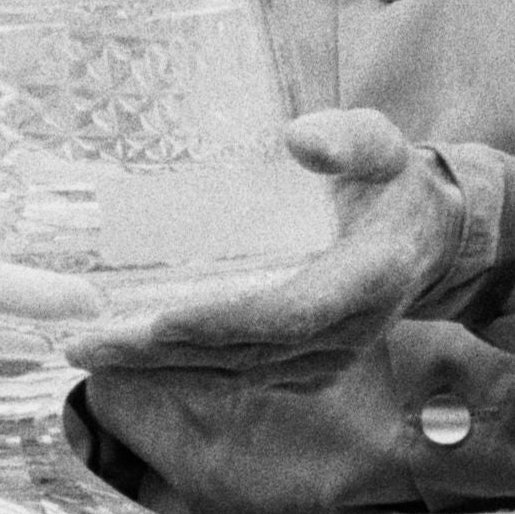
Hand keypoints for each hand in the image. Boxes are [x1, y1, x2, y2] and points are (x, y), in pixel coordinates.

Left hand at [62, 108, 460, 385]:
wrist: (428, 238)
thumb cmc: (392, 182)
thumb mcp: (380, 144)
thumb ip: (347, 139)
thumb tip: (299, 141)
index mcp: (365, 278)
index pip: (289, 313)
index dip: (225, 322)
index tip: (161, 322)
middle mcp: (344, 331)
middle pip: (245, 353)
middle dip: (161, 352)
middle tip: (87, 343)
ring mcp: (325, 357)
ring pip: (234, 371)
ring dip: (158, 367)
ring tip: (89, 351)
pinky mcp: (306, 367)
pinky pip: (237, 374)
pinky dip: (181, 368)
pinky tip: (129, 359)